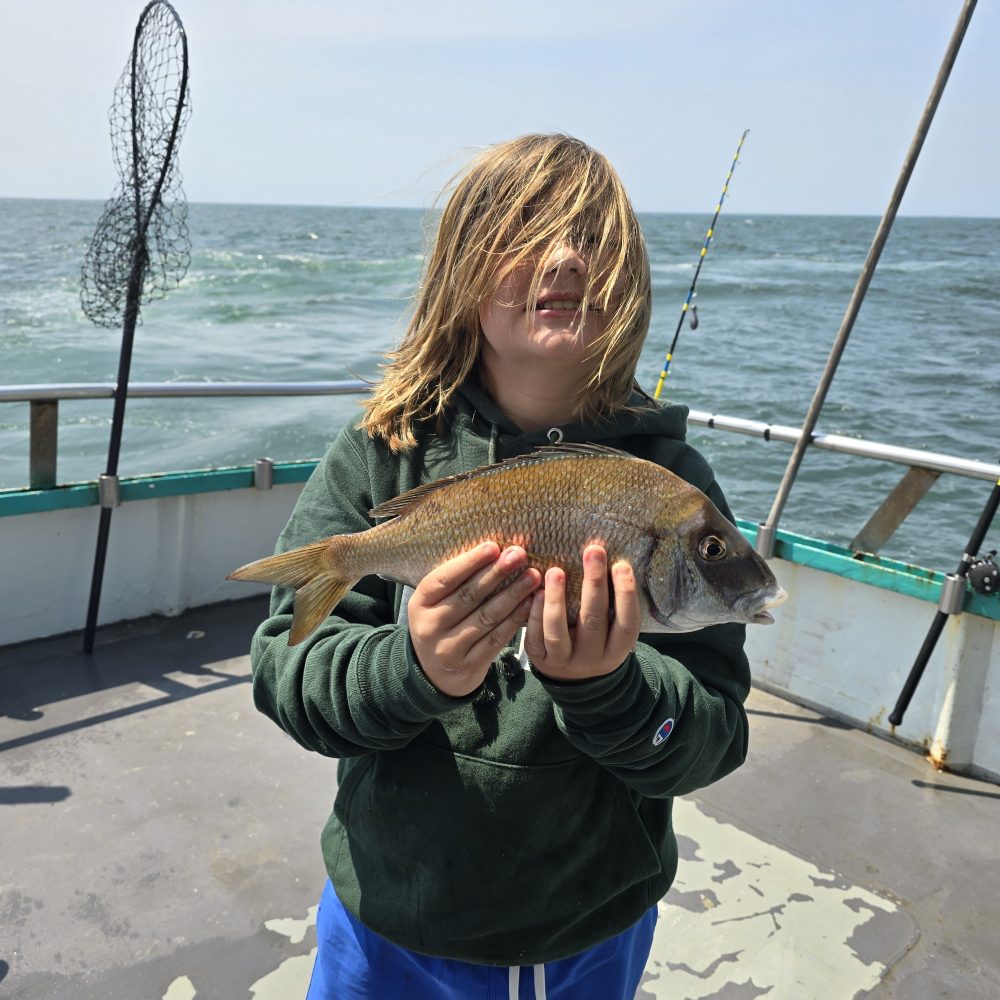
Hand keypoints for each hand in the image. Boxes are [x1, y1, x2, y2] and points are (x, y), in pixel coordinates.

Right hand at [408, 543, 541, 696]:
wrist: (434, 674)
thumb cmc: (441, 624)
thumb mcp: (436, 603)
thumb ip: (457, 581)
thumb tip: (494, 550)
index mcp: (420, 604)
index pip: (445, 579)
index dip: (470, 562)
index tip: (494, 546)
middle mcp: (430, 627)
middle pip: (468, 596)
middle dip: (497, 573)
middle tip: (520, 555)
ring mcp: (449, 649)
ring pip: (487, 617)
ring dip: (513, 594)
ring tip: (532, 576)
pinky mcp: (469, 665)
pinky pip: (497, 638)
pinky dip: (515, 619)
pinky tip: (530, 603)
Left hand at [523, 544, 640, 681]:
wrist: (576, 682)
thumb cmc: (598, 641)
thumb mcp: (612, 631)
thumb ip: (612, 605)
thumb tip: (610, 560)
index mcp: (617, 649)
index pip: (627, 623)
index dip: (625, 594)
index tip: (621, 565)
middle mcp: (592, 658)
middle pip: (593, 621)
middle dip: (594, 584)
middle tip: (593, 551)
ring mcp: (564, 661)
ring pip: (558, 632)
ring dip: (556, 599)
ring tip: (556, 571)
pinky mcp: (540, 660)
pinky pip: (535, 638)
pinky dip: (534, 615)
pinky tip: (535, 593)